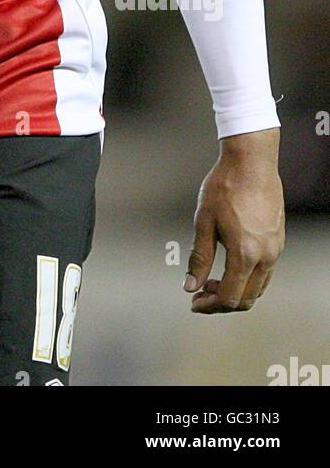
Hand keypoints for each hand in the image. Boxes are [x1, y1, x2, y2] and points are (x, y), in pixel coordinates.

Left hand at [184, 127, 283, 312]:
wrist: (251, 162)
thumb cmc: (224, 187)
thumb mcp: (204, 221)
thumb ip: (199, 258)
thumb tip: (190, 286)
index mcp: (245, 255)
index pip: (229, 298)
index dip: (209, 305)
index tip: (193, 301)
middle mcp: (265, 257)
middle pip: (246, 299)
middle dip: (221, 302)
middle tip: (199, 293)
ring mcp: (275, 249)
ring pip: (258, 287)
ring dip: (236, 291)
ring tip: (211, 280)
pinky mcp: (278, 240)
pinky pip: (265, 272)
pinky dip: (247, 278)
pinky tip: (229, 265)